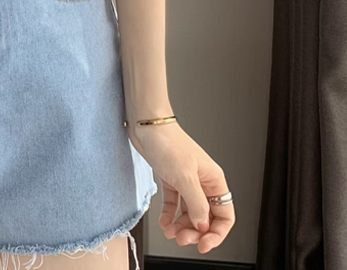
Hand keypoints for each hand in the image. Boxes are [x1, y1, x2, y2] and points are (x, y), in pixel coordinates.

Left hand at [128, 121, 234, 253]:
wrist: (146, 125)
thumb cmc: (168, 143)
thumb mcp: (185, 177)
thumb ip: (196, 205)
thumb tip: (203, 225)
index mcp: (214, 180)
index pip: (224, 215)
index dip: (216, 233)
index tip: (203, 244)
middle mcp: (202, 182)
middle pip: (205, 216)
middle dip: (195, 231)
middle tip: (182, 239)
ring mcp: (186, 181)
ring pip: (189, 212)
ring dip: (181, 226)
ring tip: (170, 233)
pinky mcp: (170, 178)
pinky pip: (174, 203)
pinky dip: (169, 215)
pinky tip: (164, 223)